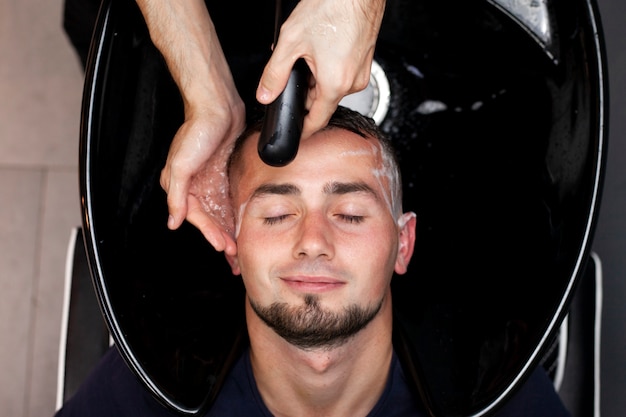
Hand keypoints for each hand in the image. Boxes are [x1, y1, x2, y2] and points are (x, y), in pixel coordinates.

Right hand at [136, 0, 244, 251]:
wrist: (216, 106)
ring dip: (228, 227)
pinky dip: (233, 211)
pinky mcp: (223, 171)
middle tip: (234, 252)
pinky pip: (228, 197)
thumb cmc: (196, 131)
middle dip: (220, 236)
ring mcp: (210, 179)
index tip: (223, 246)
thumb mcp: (180, 166)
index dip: (210, 233)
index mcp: (181, 186)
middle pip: (209, 218)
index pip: (197, 218)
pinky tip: (241, 221)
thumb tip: (173, 221)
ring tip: (238, 244)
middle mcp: (194, 185)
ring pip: (220, 211)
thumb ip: (176, 195)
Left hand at [256, 0, 385, 138]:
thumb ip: (274, 74)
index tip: (293, 132)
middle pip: (322, 101)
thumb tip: (265, 95)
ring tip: (307, 53)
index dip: (302, 129)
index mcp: (334, 84)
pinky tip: (320, 47)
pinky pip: (342, 74)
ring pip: (331, 87)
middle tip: (291, 72)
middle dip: (304, 92)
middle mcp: (352, 82)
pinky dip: (328, 67)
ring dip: (316, 78)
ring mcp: (361, 72)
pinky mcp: (364, 61)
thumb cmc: (332, 8)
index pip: (316, 121)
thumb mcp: (291, 42)